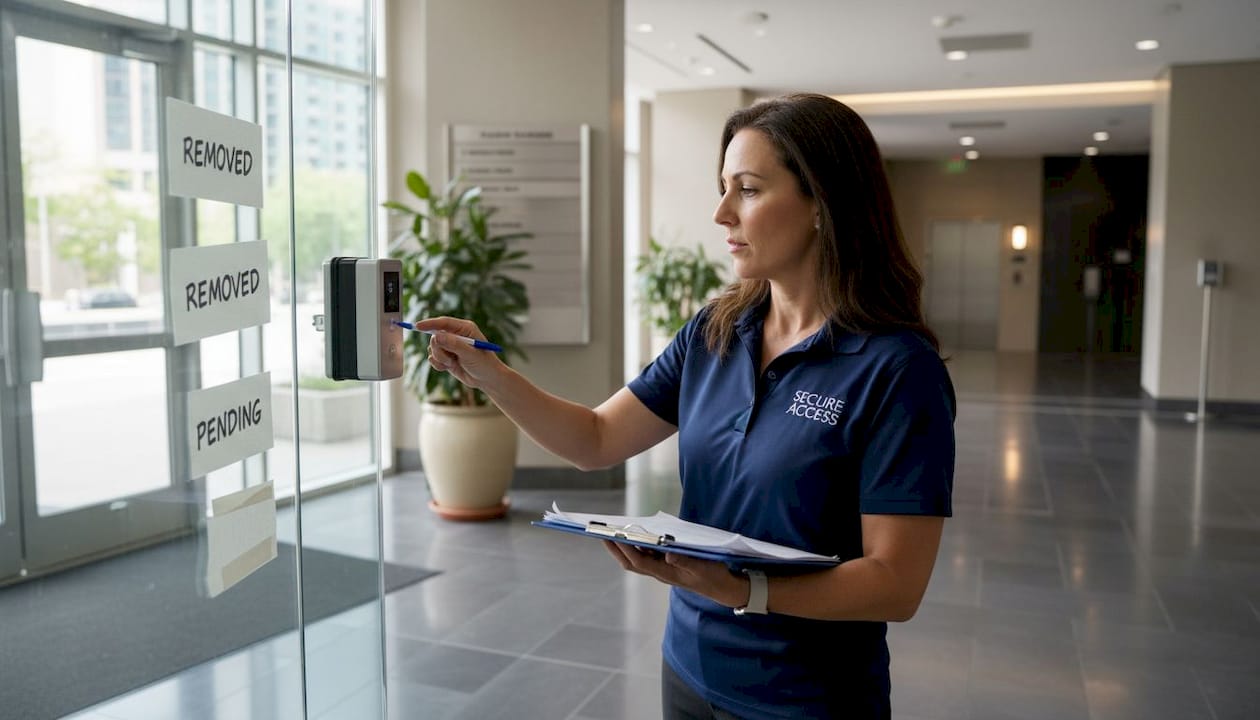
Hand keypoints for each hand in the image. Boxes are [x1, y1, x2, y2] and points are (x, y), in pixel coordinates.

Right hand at [415, 316, 505, 392]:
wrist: (487, 380)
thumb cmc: (484, 364)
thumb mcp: (469, 353)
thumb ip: (453, 344)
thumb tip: (436, 336)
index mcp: (464, 328)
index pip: (443, 322)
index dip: (429, 324)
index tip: (417, 326)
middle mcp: (456, 335)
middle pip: (435, 336)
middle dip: (439, 349)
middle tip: (449, 358)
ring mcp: (450, 346)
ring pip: (433, 349)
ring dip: (440, 358)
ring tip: (453, 363)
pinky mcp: (446, 357)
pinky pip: (433, 358)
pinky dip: (438, 365)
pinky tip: (450, 367)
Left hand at [602, 541, 749, 608]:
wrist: (724, 587)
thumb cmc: (714, 577)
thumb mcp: (704, 568)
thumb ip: (686, 561)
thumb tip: (668, 554)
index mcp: (666, 574)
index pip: (639, 561)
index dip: (624, 549)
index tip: (611, 536)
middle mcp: (660, 572)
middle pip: (632, 561)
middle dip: (616, 548)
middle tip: (601, 532)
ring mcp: (663, 568)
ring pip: (638, 557)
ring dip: (625, 546)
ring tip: (613, 531)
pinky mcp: (668, 564)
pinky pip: (648, 554)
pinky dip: (639, 544)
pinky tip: (636, 534)